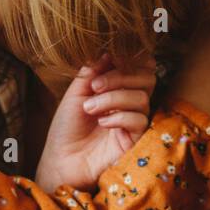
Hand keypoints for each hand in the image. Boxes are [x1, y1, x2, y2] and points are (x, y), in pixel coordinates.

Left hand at [35, 53, 156, 192]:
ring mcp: (135, 120)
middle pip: (148, 77)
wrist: (61, 160)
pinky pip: (140, 119)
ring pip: (142, 97)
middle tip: (95, 86)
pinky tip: (102, 123)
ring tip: (89, 109)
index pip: (139, 64)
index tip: (107, 60)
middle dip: (120, 76)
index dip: (128, 58)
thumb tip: (109, 49)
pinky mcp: (137, 140)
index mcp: (119, 86)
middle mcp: (131, 101)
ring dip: (113, 98)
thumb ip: (93, 70)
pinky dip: (119, 117)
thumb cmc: (67, 127)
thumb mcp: (76, 92)